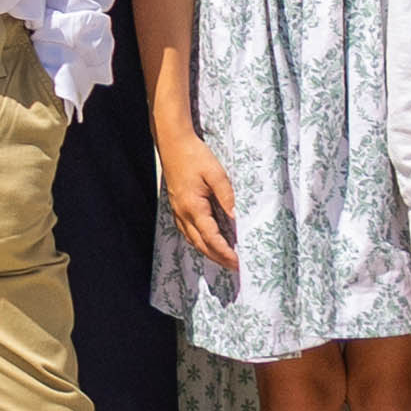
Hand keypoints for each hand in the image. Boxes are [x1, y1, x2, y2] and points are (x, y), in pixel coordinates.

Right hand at [157, 130, 240, 279]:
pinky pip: (187, 231)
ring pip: (192, 240)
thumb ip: (227, 196)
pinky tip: (207, 241)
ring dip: (208, 252)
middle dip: (218, 258)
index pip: (211, 238)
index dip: (225, 252)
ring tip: (223, 259)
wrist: (173, 143)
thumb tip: (236, 217)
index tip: (238, 262)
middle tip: (234, 267)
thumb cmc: (194, 155)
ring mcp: (178, 211)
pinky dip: (199, 241)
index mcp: (193, 207)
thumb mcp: (216, 173)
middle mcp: (183, 213)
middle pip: (201, 244)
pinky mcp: (177, 206)